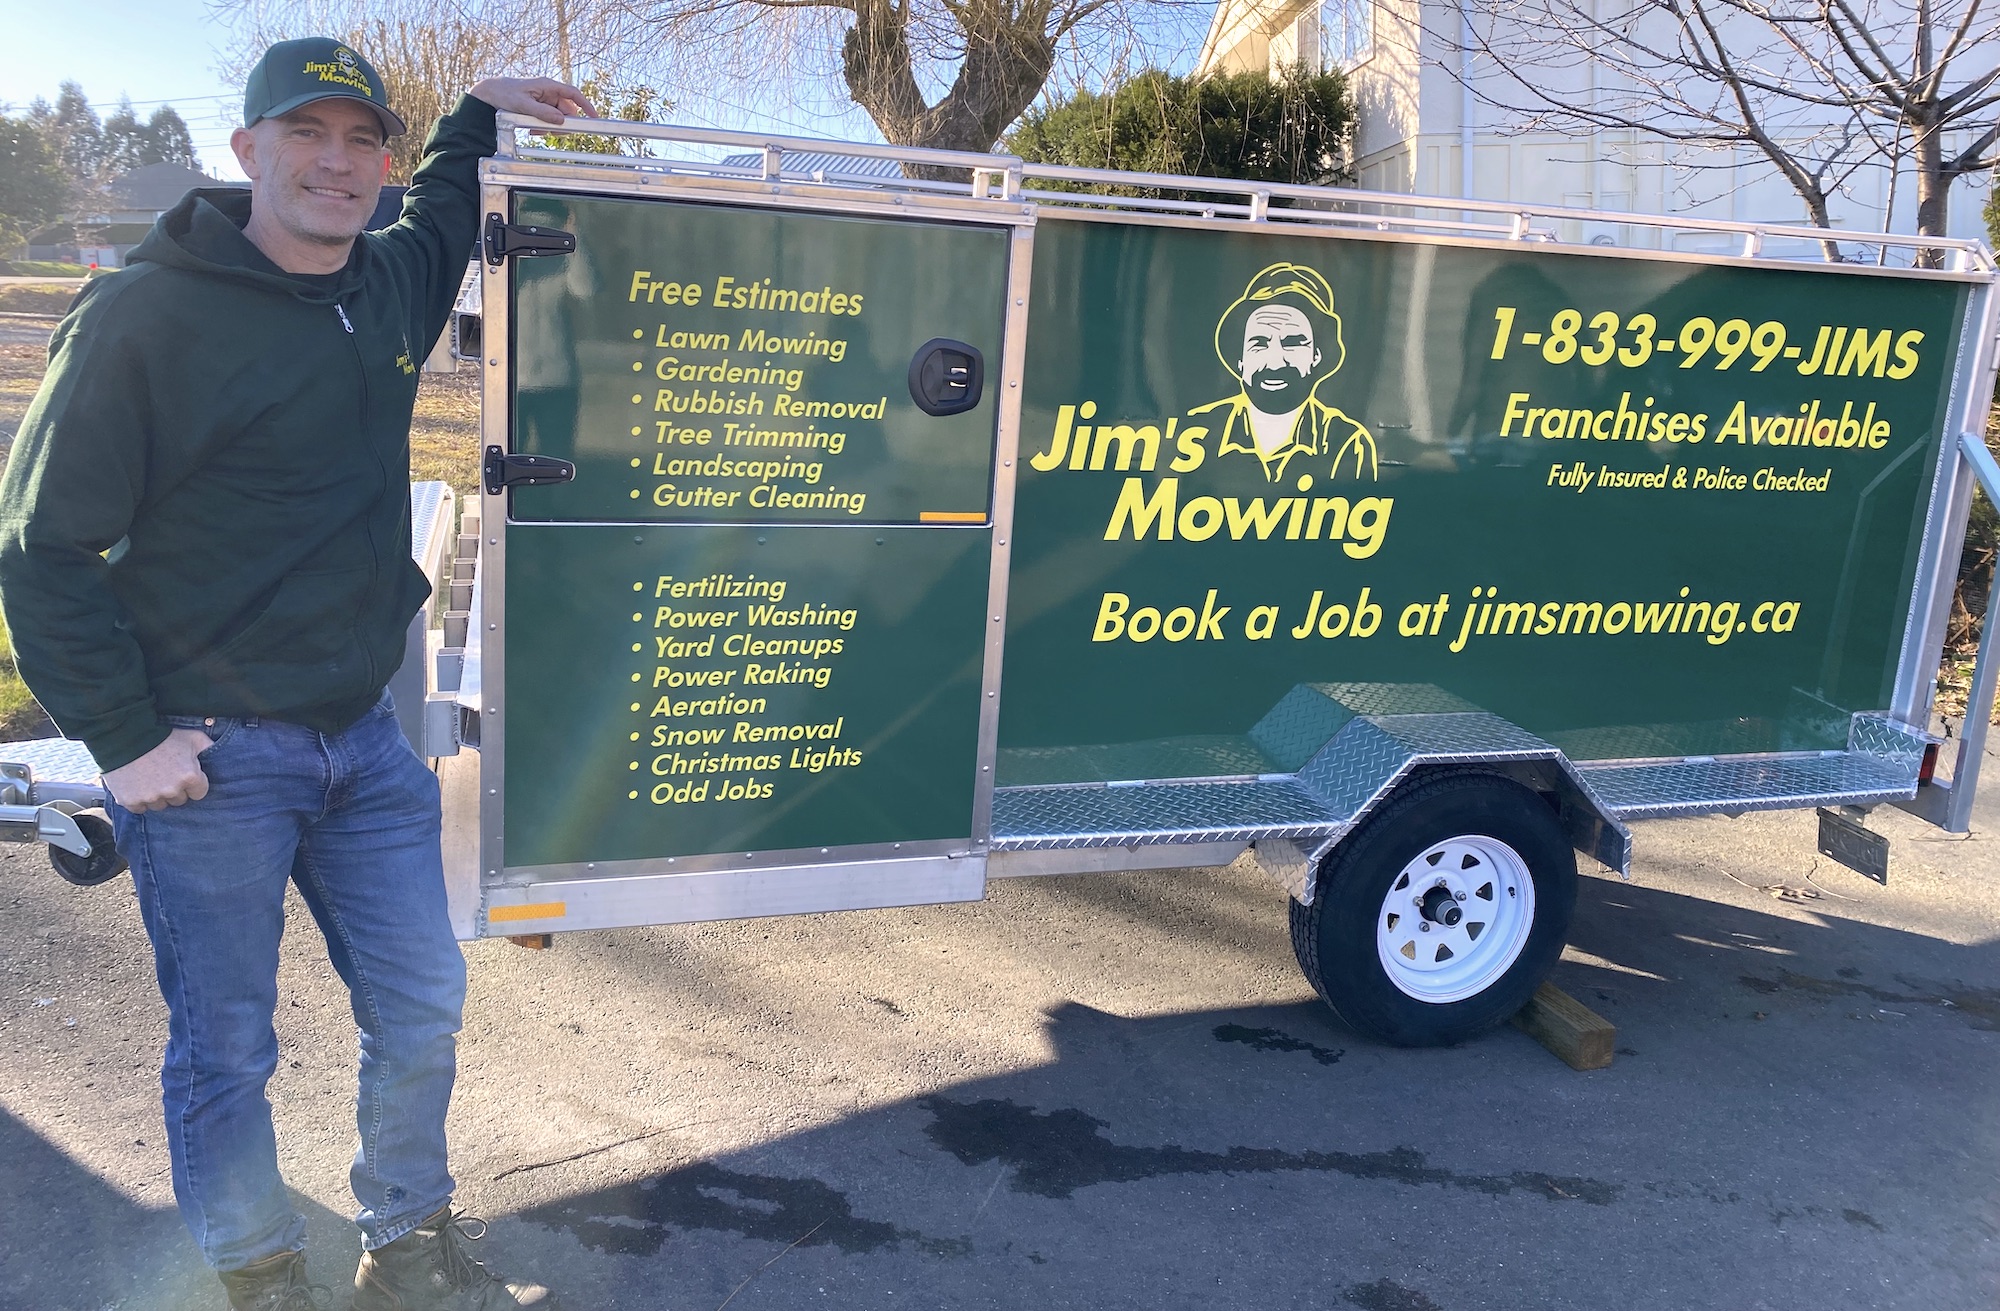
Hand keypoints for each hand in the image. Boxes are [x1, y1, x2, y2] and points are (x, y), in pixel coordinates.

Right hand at [102, 728, 212, 813]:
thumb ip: (209, 748)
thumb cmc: (162, 735)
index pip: (199, 793)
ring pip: (159, 805)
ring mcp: (150, 797)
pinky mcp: (130, 801)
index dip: (192, 784)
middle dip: (175, 790)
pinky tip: (136, 785)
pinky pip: (139, 808)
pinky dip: (138, 800)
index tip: (183, 775)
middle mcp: (172, 790)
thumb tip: (219, 755)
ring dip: (156, 796)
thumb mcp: (192, 737)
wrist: (124, 735)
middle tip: (164, 774)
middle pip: (179, 800)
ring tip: (149, 778)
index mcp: (190, 777)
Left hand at [469, 77, 595, 125]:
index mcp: (547, 86)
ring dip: (550, 127)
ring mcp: (544, 100)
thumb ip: (543, 113)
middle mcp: (548, 92)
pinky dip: (543, 127)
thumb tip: (561, 120)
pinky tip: (532, 129)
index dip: (585, 105)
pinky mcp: (539, 107)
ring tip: (535, 130)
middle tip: (550, 132)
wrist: (491, 94)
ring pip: (558, 117)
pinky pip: (548, 119)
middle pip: (566, 110)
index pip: (573, 94)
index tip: (594, 117)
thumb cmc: (505, 93)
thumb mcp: (523, 104)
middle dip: (561, 123)